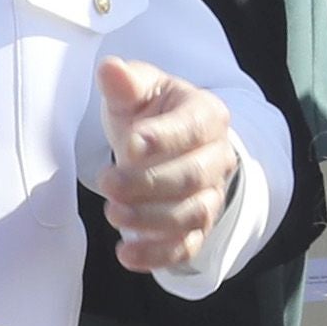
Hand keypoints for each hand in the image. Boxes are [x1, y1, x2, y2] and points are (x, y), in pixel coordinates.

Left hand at [94, 56, 241, 270]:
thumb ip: (126, 82)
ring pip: (191, 215)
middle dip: (149, 184)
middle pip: (193, 177)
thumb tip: (110, 69)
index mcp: (207, 115)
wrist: (164, 144)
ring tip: (113, 214)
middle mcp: (218, 157)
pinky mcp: (198, 228)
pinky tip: (127, 254)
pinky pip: (186, 248)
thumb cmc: (149, 112)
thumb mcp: (138, 90)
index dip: (163, 139)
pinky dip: (158, 256)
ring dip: (151, 220)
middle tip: (108, 183)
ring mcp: (211, 195)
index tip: (129, 144)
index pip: (192, 129)